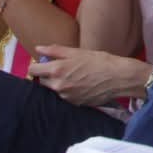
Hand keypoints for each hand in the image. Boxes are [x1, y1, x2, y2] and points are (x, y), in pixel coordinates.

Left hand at [27, 46, 152, 106]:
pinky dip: (69, 90)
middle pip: (42, 81)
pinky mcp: (74, 103)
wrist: (119, 78)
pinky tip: (81, 83)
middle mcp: (58, 86)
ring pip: (54, 89)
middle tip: (63, 68)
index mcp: (57, 70)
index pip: (33, 70)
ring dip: (59, 83)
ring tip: (75, 75)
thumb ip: (55, 50)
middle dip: (48, 75)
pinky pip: (65, 96)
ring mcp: (65, 96)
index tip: (43, 62)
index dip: (37, 65)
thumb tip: (38, 49)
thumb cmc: (100, 61)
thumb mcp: (77, 52)